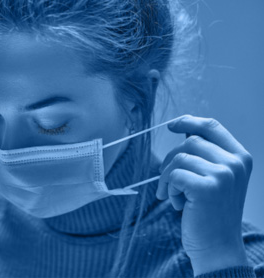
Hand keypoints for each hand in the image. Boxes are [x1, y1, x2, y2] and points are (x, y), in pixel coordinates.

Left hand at [157, 115, 252, 275]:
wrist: (218, 247)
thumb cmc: (211, 213)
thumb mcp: (216, 179)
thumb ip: (206, 156)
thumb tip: (182, 131)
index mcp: (240, 157)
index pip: (212, 126)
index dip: (189, 121)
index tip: (172, 125)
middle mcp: (235, 163)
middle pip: (189, 141)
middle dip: (171, 160)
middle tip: (168, 181)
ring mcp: (223, 174)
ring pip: (178, 158)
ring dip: (168, 178)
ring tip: (175, 196)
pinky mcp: (207, 187)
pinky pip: (173, 175)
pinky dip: (168, 189)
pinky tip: (177, 205)